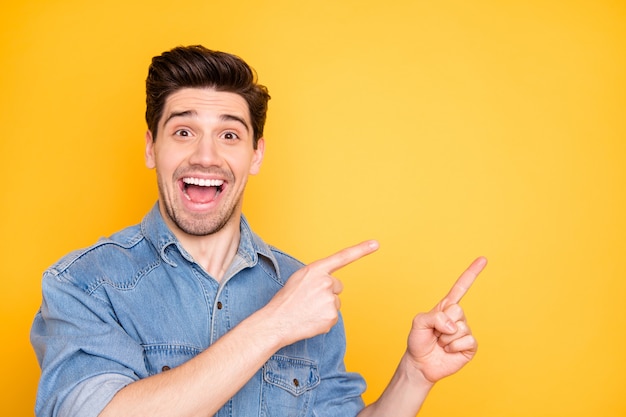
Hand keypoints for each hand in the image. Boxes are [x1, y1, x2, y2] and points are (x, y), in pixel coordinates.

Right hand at [266, 240, 378, 345]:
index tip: (375, 244)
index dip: (361, 250)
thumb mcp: (299, 279)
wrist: (277, 321)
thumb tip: (331, 284)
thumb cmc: (286, 300)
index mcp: (316, 270)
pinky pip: (333, 316)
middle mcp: (325, 282)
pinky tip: (311, 319)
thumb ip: (316, 276)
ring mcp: (330, 299)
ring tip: (308, 310)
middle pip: (337, 286)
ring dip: (324, 306)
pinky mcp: (332, 316)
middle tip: (309, 299)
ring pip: (335, 302)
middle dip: (327, 292)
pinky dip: (324, 319)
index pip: (342, 257)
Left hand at [406, 257, 486, 383]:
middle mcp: (457, 317)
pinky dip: (454, 347)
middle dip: (442, 323)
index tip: (483, 259)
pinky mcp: (470, 346)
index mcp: (446, 307)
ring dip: (446, 338)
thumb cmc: (419, 341)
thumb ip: (433, 317)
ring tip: (440, 343)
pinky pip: (467, 341)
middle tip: (436, 333)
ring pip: (460, 328)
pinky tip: (448, 350)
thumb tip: (453, 325)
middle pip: (457, 310)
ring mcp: (465, 330)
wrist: (421, 363)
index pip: (461, 287)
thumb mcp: (419, 322)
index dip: (472, 273)